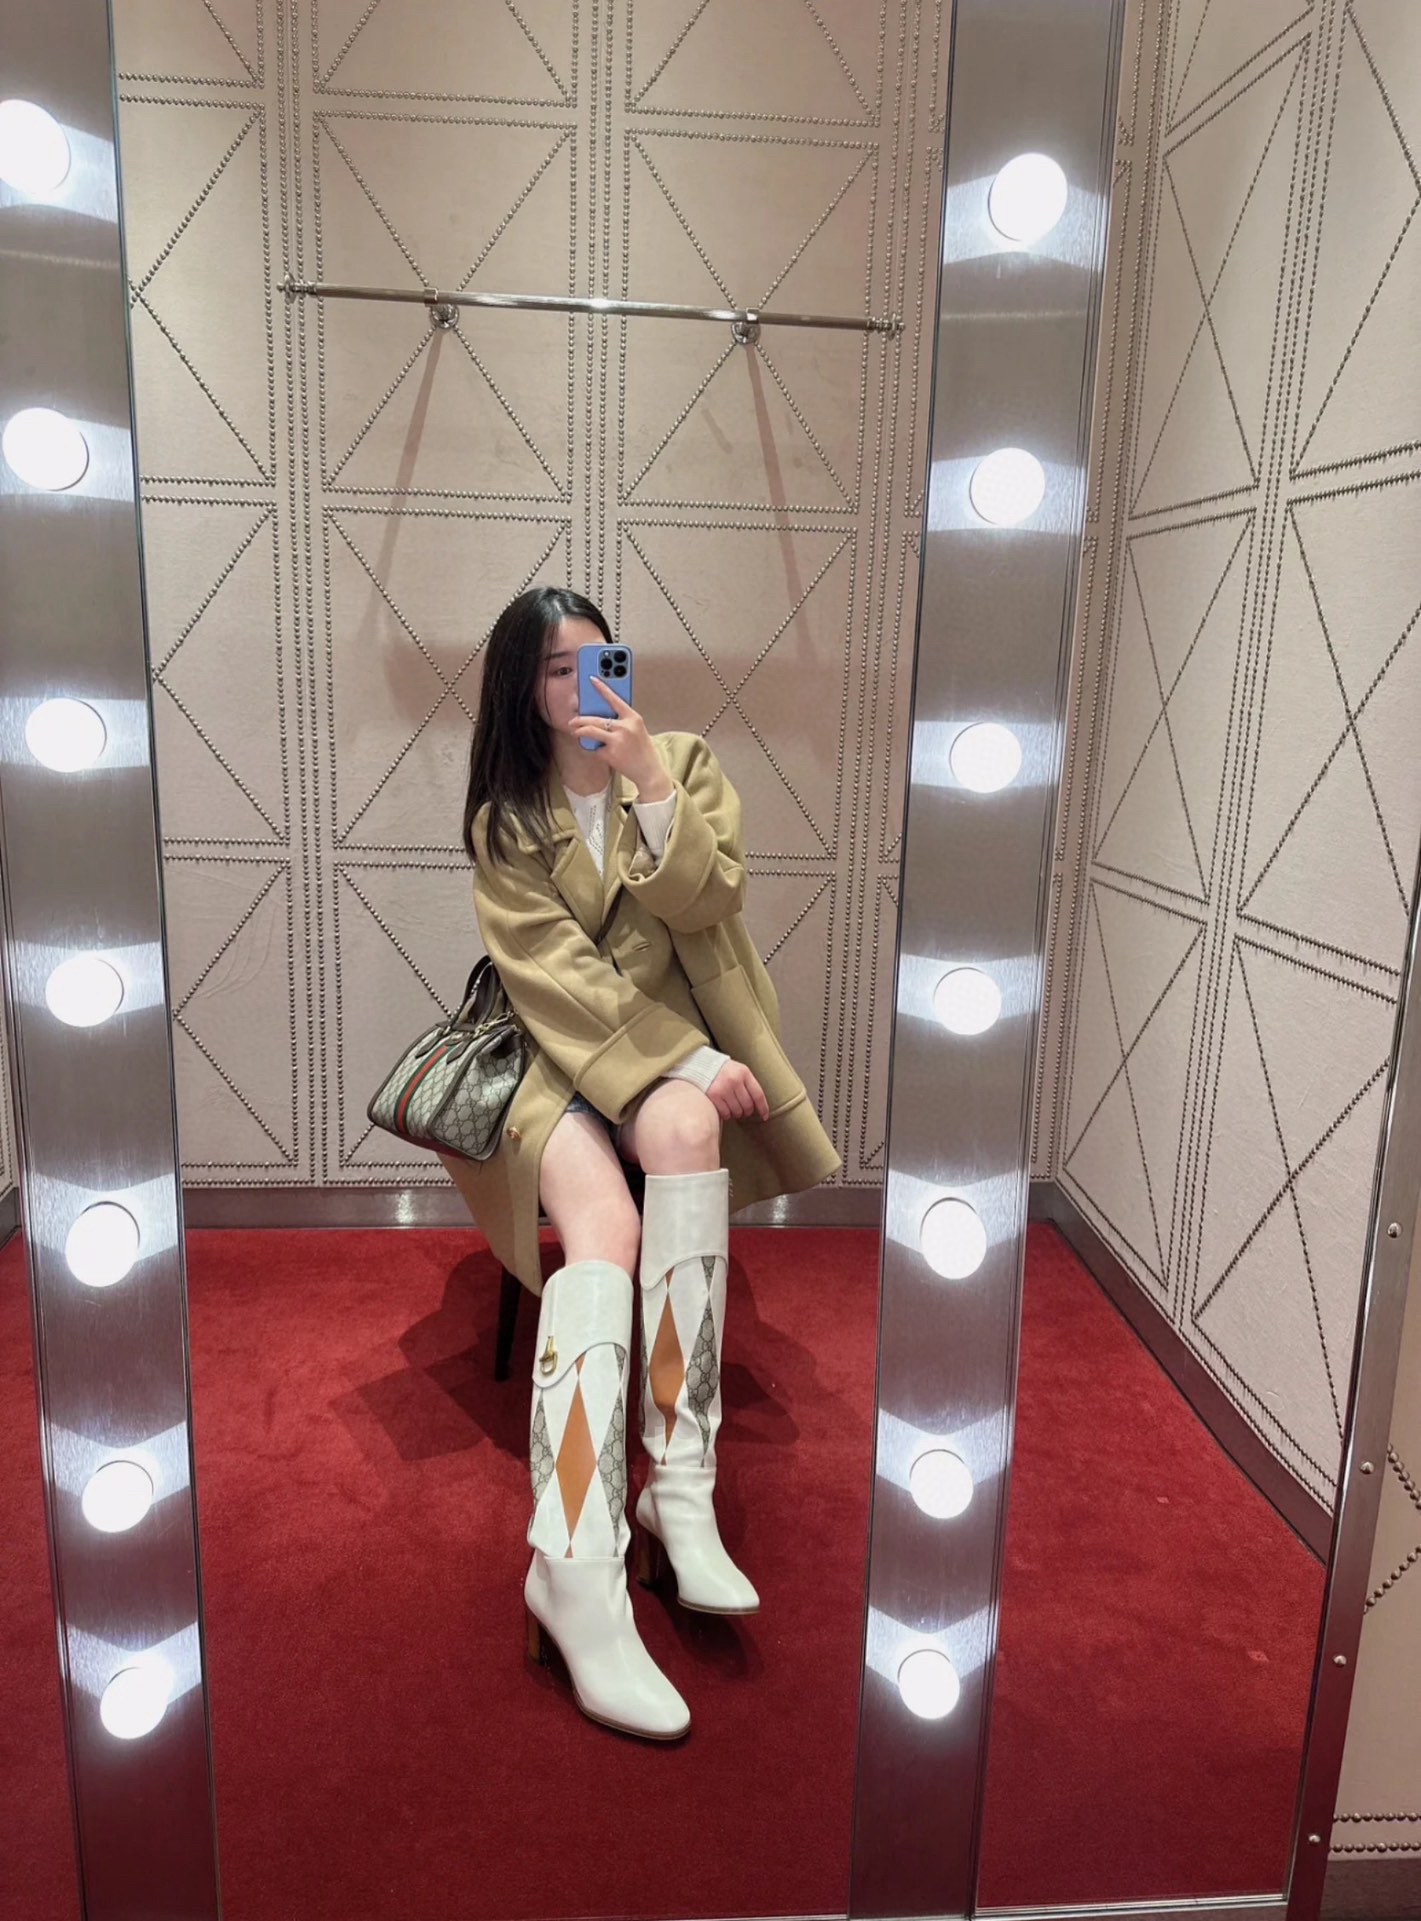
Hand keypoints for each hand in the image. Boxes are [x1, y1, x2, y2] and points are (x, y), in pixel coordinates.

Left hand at [568, 677, 669, 796]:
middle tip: (572, 721)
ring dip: (579, 732)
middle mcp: (625, 727)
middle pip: (596, 719)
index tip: (592, 679)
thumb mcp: (637, 730)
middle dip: (580, 719)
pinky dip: (597, 750)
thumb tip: (600, 717)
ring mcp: (617, 741)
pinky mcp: (611, 754)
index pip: (615, 699)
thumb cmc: (642, 749)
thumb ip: (622, 721)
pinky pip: (596, 749)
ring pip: (591, 732)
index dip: (602, 688)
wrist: (649, 771)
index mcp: (633, 718)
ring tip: (575, 732)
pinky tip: (602, 753)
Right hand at [706, 1060, 768, 1122]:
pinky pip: (725, 1113)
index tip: (764, 1116)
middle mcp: (735, 1080)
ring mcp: (724, 1088)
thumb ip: (748, 1084)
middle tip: (744, 1112)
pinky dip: (727, 1115)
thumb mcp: (739, 1071)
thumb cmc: (724, 1070)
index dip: (763, 1108)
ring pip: (737, 1111)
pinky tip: (725, 1111)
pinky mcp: (713, 1095)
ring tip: (734, 1110)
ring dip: (737, 1114)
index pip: (758, 1094)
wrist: (702, 1064)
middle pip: (748, 1105)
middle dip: (747, 1111)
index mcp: (744, 1073)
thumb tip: (758, 1105)